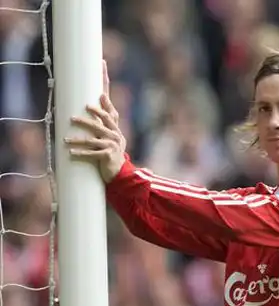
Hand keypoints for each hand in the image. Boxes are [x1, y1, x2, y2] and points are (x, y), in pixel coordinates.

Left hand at [64, 60, 125, 183]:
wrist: (120, 173)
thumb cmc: (109, 152)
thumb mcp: (106, 135)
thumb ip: (100, 120)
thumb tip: (93, 99)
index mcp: (114, 126)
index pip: (109, 104)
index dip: (105, 86)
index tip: (101, 67)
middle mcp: (115, 133)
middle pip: (103, 119)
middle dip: (92, 114)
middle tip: (79, 111)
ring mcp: (113, 145)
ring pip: (94, 138)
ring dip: (79, 138)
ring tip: (66, 138)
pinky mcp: (108, 156)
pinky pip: (93, 154)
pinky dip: (81, 153)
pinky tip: (71, 152)